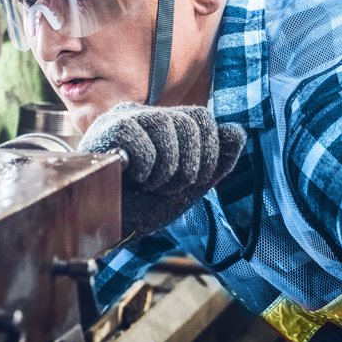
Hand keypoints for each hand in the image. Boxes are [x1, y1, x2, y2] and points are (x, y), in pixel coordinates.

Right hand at [78, 102, 245, 236]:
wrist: (105, 227)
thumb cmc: (139, 207)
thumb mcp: (186, 188)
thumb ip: (215, 163)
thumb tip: (237, 131)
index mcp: (163, 125)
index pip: (201, 118)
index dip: (208, 152)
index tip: (190, 180)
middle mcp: (143, 115)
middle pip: (190, 120)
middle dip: (189, 165)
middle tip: (167, 187)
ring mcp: (123, 119)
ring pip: (166, 124)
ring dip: (166, 168)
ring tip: (149, 185)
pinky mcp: (105, 131)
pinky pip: (137, 135)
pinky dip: (144, 165)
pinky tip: (132, 178)